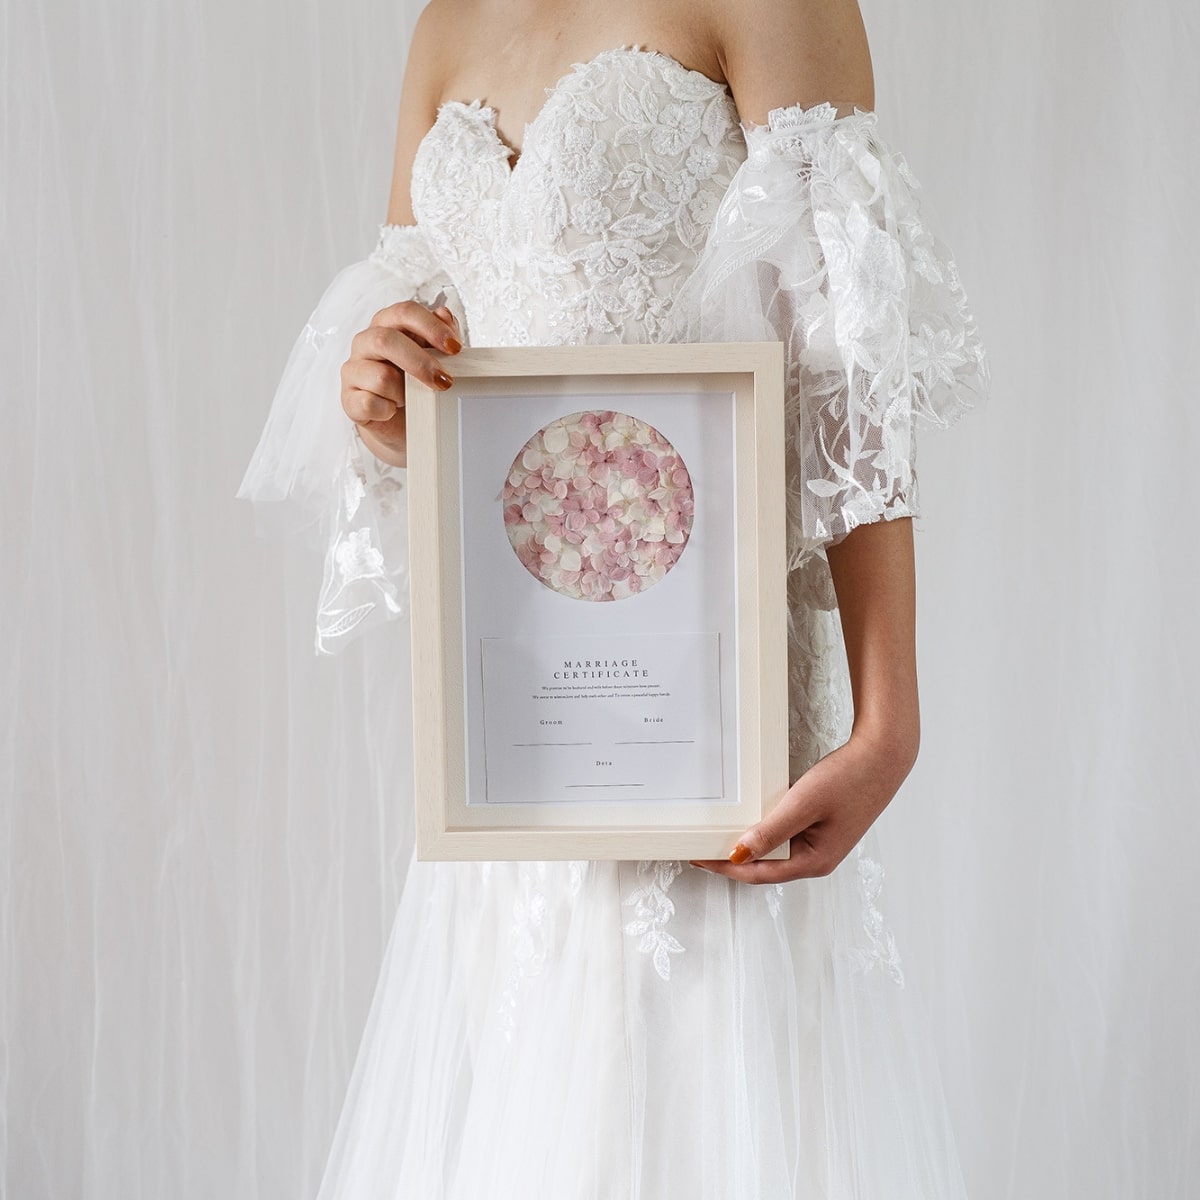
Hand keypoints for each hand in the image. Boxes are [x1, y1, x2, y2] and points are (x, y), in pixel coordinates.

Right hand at [340, 300, 461, 467]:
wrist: (399, 422)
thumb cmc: (415, 383)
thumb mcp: (433, 358)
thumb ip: (439, 335)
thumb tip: (444, 315)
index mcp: (387, 324)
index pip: (405, 312)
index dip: (432, 328)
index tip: (455, 348)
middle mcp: (365, 342)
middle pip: (386, 340)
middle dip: (421, 363)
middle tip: (445, 382)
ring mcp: (353, 370)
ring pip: (381, 377)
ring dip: (404, 393)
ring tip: (409, 398)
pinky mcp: (348, 399)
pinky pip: (370, 403)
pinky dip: (387, 410)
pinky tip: (392, 410)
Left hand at [689, 728, 917, 882]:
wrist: (884, 755)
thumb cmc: (850, 778)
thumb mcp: (803, 803)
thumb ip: (770, 832)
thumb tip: (739, 855)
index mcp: (814, 861)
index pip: (758, 873)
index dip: (725, 867)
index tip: (697, 856)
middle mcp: (817, 858)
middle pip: (765, 866)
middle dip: (732, 858)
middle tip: (700, 845)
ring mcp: (820, 843)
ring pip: (774, 850)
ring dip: (747, 843)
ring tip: (717, 833)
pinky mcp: (821, 826)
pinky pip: (785, 834)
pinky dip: (764, 829)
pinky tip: (748, 817)